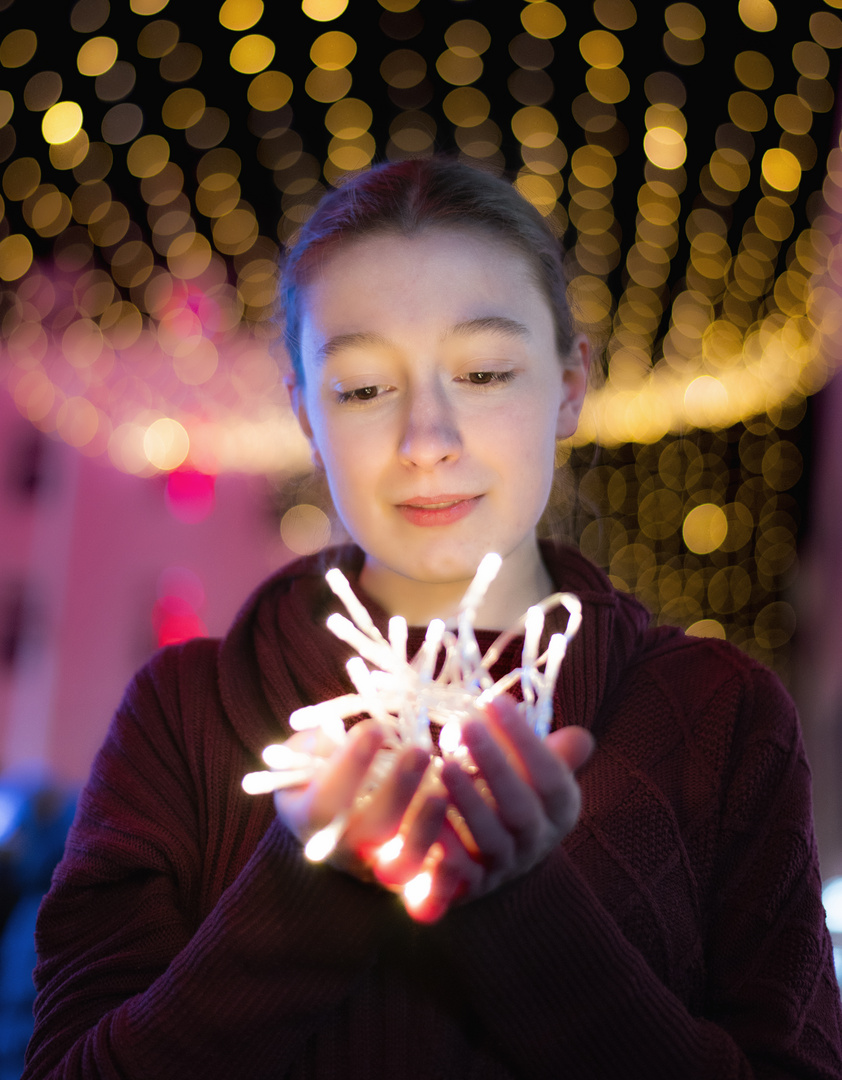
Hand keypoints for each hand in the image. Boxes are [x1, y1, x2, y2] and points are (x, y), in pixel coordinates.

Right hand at [274, 720, 446, 883]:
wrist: (324, 810)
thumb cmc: (317, 768)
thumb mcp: (305, 750)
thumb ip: (324, 742)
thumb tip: (369, 732)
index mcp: (308, 817)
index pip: (326, 798)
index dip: (350, 765)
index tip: (374, 729)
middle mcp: (340, 850)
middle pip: (370, 833)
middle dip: (398, 790)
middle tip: (420, 751)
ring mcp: (373, 868)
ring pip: (402, 865)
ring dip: (425, 827)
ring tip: (444, 790)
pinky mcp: (404, 877)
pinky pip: (426, 883)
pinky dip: (445, 866)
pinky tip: (460, 828)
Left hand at [398, 695, 593, 922]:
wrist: (491, 859)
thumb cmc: (512, 792)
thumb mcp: (536, 771)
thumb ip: (550, 752)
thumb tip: (579, 738)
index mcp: (560, 809)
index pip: (551, 776)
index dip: (524, 740)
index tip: (494, 700)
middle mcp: (538, 841)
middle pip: (520, 808)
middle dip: (495, 765)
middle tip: (466, 724)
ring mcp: (505, 867)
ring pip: (490, 839)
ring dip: (468, 802)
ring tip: (443, 764)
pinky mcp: (471, 887)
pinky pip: (459, 872)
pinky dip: (445, 845)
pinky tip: (425, 811)